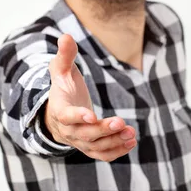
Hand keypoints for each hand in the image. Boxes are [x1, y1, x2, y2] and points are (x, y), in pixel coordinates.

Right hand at [44, 34, 136, 161]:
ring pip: (95, 146)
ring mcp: (78, 140)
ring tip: (131, 133)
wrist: (58, 111)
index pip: (66, 116)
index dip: (77, 117)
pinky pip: (101, 154)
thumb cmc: (63, 87)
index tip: (91, 116)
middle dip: (103, 130)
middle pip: (84, 134)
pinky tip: (131, 142)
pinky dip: (116, 151)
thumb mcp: (62, 70)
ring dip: (114, 141)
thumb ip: (65, 55)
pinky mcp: (89, 146)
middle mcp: (68, 129)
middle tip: (121, 122)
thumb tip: (66, 36)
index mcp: (59, 109)